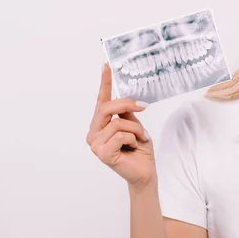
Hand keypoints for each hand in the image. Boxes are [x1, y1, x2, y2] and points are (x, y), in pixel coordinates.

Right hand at [85, 63, 156, 189]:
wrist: (144, 172)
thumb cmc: (139, 149)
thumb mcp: (135, 125)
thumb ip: (127, 113)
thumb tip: (125, 98)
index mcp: (100, 124)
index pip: (101, 100)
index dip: (105, 82)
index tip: (106, 65)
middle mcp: (94, 132)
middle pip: (107, 108)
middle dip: (127, 104)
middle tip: (144, 107)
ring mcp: (95, 143)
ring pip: (118, 122)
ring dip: (136, 128)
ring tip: (140, 138)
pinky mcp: (102, 153)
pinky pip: (121, 135)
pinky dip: (133, 138)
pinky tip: (134, 146)